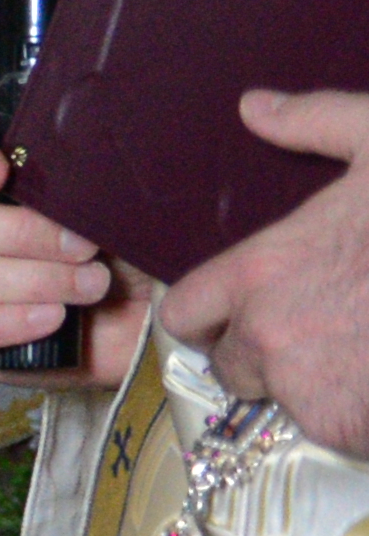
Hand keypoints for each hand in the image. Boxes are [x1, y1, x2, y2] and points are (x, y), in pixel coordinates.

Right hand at [0, 126, 144, 384]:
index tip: (1, 175)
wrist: (151, 329)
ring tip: (92, 288)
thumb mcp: (128, 214)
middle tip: (85, 248)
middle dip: (17, 234)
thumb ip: (97, 186)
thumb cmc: (136, 264)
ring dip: (32, 281)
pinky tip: (52, 319)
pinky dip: (5, 323)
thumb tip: (89, 169)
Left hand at [155, 89, 368, 449]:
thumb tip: (254, 107)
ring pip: (284, 399)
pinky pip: (334, 427)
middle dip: (264, 352)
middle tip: (324, 327)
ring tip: (364, 349)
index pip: (185, 314)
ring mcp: (307, 389)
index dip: (210, 313)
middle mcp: (267, 337)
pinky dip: (357, 413)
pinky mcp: (346, 427)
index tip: (243, 308)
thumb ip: (315, 122)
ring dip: (314, 384)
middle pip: (230, 364)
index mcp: (260, 272)